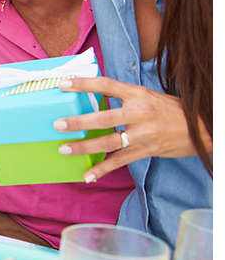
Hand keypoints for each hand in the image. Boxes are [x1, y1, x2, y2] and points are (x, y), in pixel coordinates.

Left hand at [53, 76, 210, 181]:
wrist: (203, 128)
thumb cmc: (171, 110)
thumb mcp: (149, 96)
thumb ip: (124, 97)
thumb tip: (96, 98)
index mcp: (138, 94)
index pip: (107, 85)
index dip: (84, 83)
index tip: (63, 83)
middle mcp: (139, 113)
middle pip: (104, 117)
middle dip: (79, 122)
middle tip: (58, 124)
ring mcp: (143, 134)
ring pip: (109, 142)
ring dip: (84, 147)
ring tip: (64, 149)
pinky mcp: (146, 150)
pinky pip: (121, 161)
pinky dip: (103, 170)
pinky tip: (88, 176)